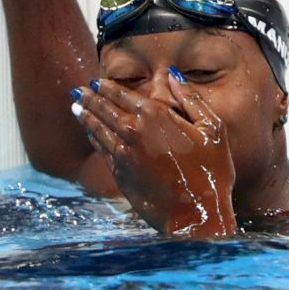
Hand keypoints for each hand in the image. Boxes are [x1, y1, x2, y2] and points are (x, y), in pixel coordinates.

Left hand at [73, 74, 237, 237]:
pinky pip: (101, 150)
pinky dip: (93, 138)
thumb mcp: (212, 128)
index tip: (96, 82)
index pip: (123, 95)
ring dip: (86, 117)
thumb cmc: (211, 171)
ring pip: (98, 130)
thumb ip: (191, 99)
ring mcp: (122, 154)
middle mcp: (133, 131)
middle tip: (78, 91)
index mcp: (155, 115)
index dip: (107, 87)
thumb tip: (173, 75)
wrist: (196, 214)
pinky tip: (90, 134)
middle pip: (104, 110)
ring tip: (76, 108)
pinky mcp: (119, 174)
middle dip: (90, 99)